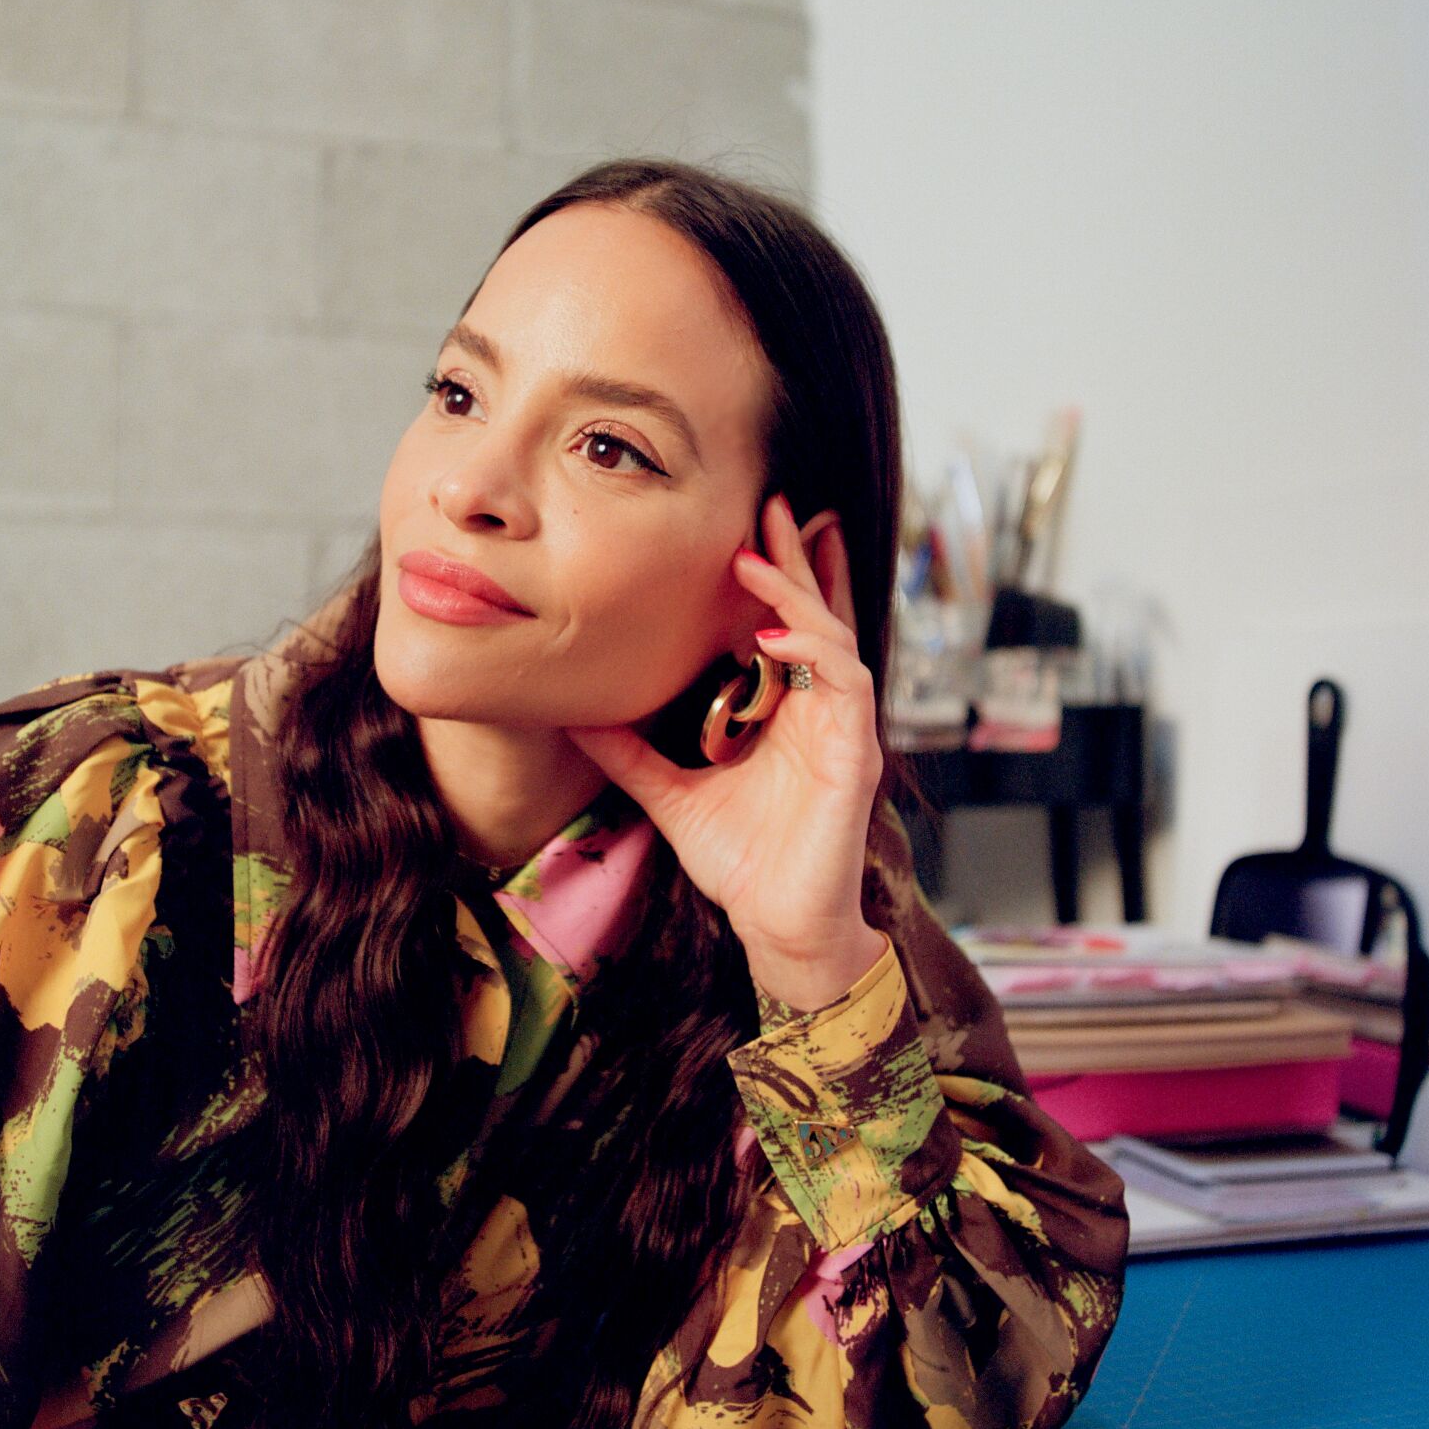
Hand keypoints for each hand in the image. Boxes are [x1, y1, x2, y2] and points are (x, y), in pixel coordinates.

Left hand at [563, 491, 887, 1009]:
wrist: (779, 926)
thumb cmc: (743, 862)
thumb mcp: (670, 793)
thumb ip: (629, 751)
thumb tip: (572, 711)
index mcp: (787, 712)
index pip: (786, 628)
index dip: (776, 577)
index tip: (746, 528)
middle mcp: (821, 710)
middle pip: (817, 615)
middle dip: (799, 558)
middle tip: (774, 502)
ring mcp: (843, 730)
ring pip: (833, 638)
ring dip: (799, 595)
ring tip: (756, 561)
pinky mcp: (856, 755)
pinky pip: (847, 686)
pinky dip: (815, 654)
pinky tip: (775, 637)